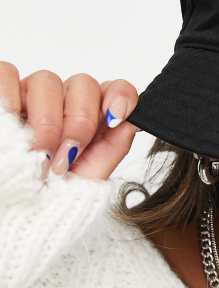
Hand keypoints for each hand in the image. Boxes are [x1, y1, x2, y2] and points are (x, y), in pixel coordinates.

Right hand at [0, 61, 140, 180]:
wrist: (21, 212)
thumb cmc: (53, 194)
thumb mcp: (91, 177)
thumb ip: (115, 144)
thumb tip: (136, 119)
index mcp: (92, 117)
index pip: (115, 89)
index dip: (120, 96)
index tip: (116, 117)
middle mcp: (64, 102)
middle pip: (83, 84)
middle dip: (79, 121)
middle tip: (66, 157)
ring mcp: (31, 96)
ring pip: (47, 79)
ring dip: (46, 120)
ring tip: (37, 154)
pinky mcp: (1, 94)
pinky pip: (6, 75)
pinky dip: (10, 98)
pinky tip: (14, 130)